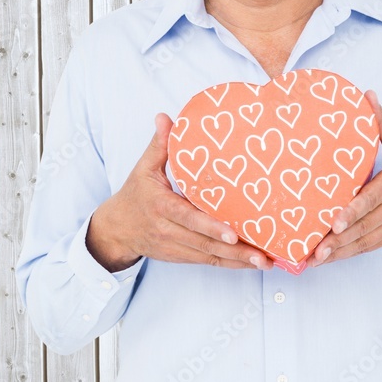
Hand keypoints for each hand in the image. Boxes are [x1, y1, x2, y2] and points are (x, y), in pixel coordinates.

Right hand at [86, 113, 272, 271]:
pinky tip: (250, 263)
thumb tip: (165, 117)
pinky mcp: (180, 257)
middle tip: (263, 255)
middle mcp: (168, 231)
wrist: (116, 230)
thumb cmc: (134, 196)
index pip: (189, 219)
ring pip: (209, 257)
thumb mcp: (143, 169)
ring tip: (264, 262)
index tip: (233, 233)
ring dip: (238, 261)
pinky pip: (207, 262)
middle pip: (205, 244)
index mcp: (161, 207)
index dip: (211, 227)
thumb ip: (159, 145)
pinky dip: (229, 264)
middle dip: (235, 251)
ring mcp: (175, 247)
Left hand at [311, 91, 381, 266]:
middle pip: (366, 225)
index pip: (373, 198)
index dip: (354, 211)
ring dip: (339, 252)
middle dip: (339, 239)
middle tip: (315, 248)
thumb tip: (367, 95)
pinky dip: (346, 255)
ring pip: (364, 241)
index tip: (334, 222)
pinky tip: (324, 260)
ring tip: (313, 259)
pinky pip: (367, 248)